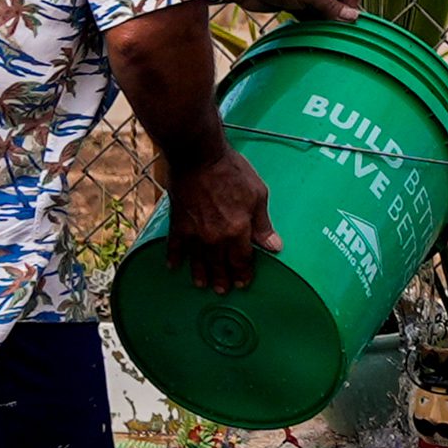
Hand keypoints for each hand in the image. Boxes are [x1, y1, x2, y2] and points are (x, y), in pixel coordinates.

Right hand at [163, 148, 280, 293]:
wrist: (199, 157)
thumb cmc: (232, 172)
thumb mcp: (258, 195)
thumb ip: (263, 224)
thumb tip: (274, 246)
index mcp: (238, 231)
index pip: (242, 259)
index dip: (243, 272)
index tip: (243, 282)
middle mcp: (215, 237)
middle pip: (219, 264)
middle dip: (222, 279)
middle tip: (222, 290)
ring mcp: (195, 233)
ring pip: (198, 260)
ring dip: (200, 273)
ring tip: (202, 284)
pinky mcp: (178, 224)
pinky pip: (175, 246)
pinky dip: (174, 256)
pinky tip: (173, 266)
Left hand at [239, 0, 361, 20]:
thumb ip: (331, 5)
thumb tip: (353, 16)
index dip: (350, 7)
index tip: (347, 25)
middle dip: (336, 14)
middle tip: (334, 30)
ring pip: (324, 7)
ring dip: (323, 19)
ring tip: (321, 31)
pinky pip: (311, 12)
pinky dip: (312, 21)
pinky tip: (310, 30)